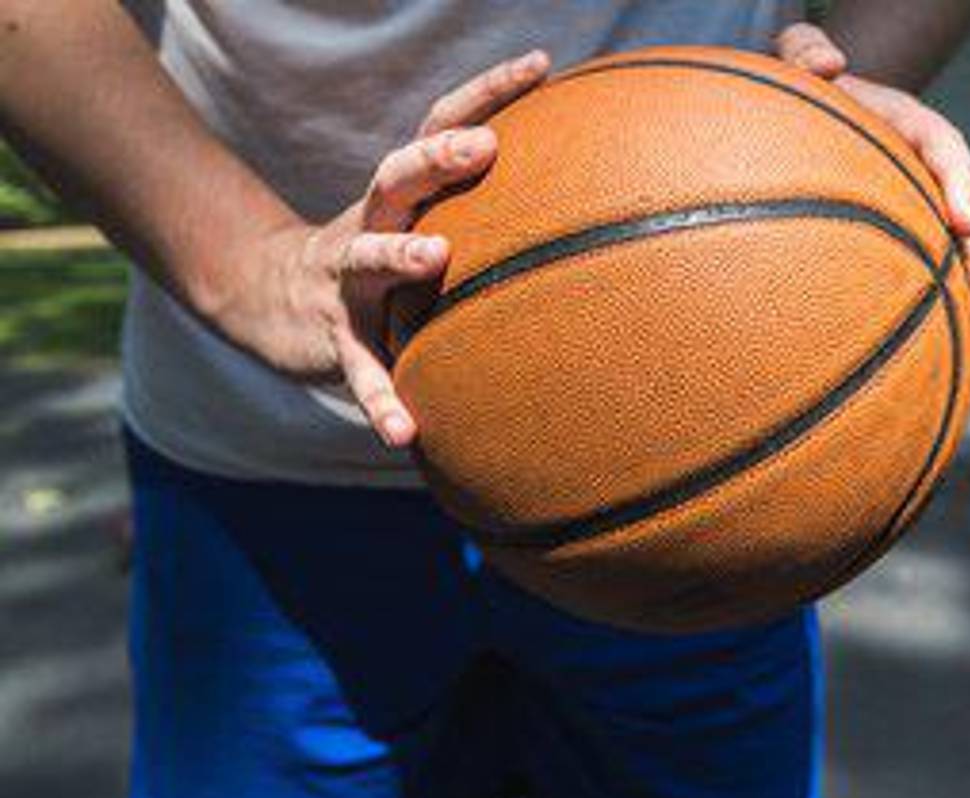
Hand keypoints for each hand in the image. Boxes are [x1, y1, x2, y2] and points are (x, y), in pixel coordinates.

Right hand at [220, 50, 550, 445]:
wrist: (265, 296)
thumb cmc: (371, 258)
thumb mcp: (413, 222)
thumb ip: (474, 208)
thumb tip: (576, 201)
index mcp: (399, 196)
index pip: (438, 127)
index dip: (486, 93)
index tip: (540, 64)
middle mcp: (370, 225)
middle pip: (395, 178)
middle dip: (435, 160)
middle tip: (483, 146)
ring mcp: (346, 284)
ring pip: (366, 262)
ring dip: (398, 255)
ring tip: (436, 256)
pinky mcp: (333, 341)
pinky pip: (359, 372)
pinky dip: (380, 400)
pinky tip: (407, 433)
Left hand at [776, 23, 969, 368]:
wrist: (811, 133)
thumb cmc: (800, 102)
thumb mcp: (791, 65)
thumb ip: (802, 52)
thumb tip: (827, 65)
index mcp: (910, 128)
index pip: (945, 147)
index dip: (959, 180)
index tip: (963, 217)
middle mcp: (936, 175)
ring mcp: (936, 216)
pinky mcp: (926, 250)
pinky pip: (956, 286)